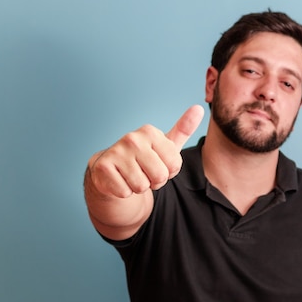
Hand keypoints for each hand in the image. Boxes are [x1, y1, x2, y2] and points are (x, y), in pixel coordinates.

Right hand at [88, 105, 204, 197]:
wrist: (111, 170)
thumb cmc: (144, 158)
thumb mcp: (166, 145)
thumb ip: (183, 129)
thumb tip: (199, 109)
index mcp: (150, 132)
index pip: (174, 165)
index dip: (169, 172)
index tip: (158, 164)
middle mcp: (132, 139)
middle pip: (159, 176)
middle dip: (155, 182)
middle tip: (144, 173)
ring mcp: (116, 152)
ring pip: (141, 186)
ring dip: (139, 187)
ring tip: (132, 176)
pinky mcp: (103, 168)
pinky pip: (125, 192)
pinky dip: (124, 192)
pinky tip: (119, 181)